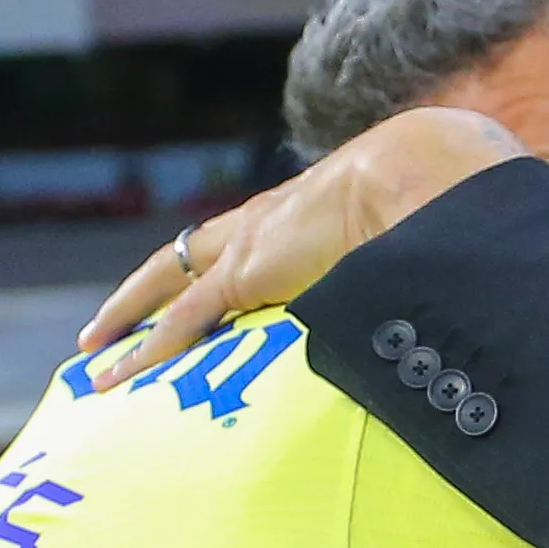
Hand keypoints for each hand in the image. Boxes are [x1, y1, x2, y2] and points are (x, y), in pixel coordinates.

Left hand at [75, 107, 531, 389]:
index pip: (235, 246)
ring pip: (166, 285)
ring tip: (92, 360)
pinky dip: (150, 348)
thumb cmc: (430, 198)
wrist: (419, 172)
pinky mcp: (248, 272)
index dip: (207, 273)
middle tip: (104, 328)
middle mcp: (261, 227)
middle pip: (182, 259)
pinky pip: (185, 318)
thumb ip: (415, 263)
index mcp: (296, 216)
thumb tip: (457, 292)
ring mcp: (249, 246)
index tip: (184, 298)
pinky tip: (119, 375)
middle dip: (141, 296)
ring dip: (126, 321)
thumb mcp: (412, 236)